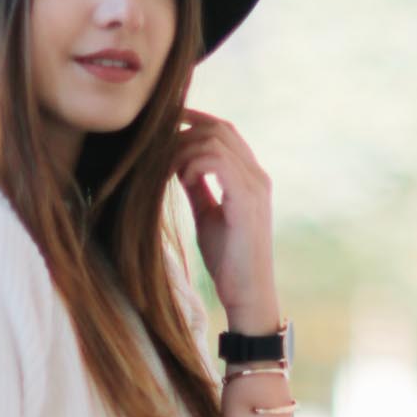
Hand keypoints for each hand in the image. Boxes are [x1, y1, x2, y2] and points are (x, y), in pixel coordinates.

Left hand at [170, 107, 277, 326]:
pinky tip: (181, 180)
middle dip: (184, 135)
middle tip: (160, 154)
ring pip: (216, 140)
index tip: (166, 126)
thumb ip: (198, 188)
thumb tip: (179, 165)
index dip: (195, 121)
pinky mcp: (246, 200)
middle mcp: (257, 176)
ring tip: (169, 173)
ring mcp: (255, 186)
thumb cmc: (228, 261)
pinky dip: (193, 163)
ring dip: (184, 150)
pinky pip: (217, 161)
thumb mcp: (208, 215)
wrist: (247, 294)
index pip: (225, 131)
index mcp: (250, 177)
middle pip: (220, 129)